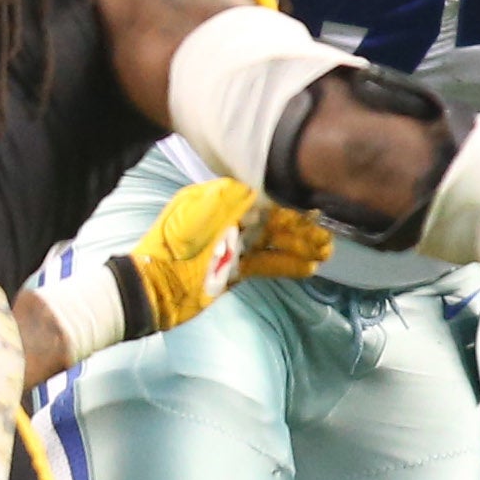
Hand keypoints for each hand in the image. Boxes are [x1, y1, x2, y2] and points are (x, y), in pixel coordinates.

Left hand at [118, 179, 332, 333]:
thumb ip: (227, 201)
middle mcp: (230, 219)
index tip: (314, 207)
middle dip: (300, 227)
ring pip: (273, 242)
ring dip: (299, 246)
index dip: (289, 201)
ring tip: (326, 252)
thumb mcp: (196, 219)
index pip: (263, 196)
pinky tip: (308, 268)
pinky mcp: (234, 269)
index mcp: (220, 201)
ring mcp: (233, 245)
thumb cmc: (170, 253)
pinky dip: (286, 265)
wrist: (151, 292)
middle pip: (272, 219)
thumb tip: (260, 187)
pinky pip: (265, 263)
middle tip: (328, 236)